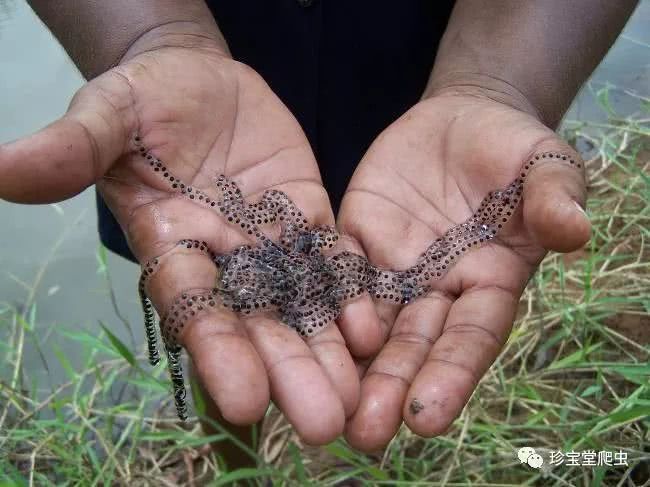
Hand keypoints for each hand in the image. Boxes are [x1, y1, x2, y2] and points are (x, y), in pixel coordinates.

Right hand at [0, 37, 358, 443]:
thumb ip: (74, 146)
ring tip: (362, 399)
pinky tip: (374, 330)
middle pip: (258, 323)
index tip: (244, 401)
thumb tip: (0, 169)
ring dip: (329, 352)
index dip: (218, 351)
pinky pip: (332, 261)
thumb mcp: (110, 114)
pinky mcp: (308, 219)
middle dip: (290, 372)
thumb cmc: (147, 99)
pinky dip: (352, 294)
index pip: (194, 307)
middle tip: (325, 424)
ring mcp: (271, 243)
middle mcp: (224, 260)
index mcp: (172, 245)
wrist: (202, 82)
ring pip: (302, 304)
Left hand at [338, 90, 589, 449]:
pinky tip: (292, 329)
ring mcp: (392, 266)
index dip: (450, 375)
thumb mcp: (544, 165)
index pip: (471, 336)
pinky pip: (334, 272)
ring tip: (323, 403)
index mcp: (488, 281)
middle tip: (362, 435)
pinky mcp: (356, 238)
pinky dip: (317, 300)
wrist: (460, 119)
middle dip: (388, 387)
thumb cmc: (512, 146)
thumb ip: (553, 198)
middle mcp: (436, 287)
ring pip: (367, 321)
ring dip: (346, 363)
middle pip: (412, 343)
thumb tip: (574, 231)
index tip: (425, 419)